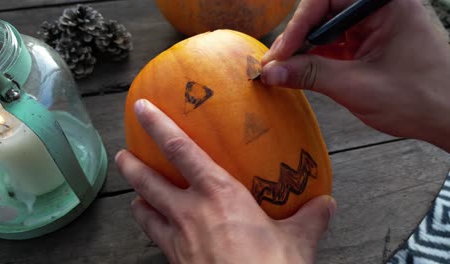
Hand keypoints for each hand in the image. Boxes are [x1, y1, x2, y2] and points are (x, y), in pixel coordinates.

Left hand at [115, 99, 335, 263]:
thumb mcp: (297, 242)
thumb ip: (310, 218)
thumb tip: (326, 205)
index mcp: (219, 194)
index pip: (181, 150)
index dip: (159, 126)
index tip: (141, 109)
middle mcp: (190, 212)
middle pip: (148, 181)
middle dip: (131, 166)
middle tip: (122, 155)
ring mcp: (178, 240)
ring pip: (144, 212)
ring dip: (137, 200)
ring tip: (137, 196)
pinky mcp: (175, 263)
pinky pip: (156, 240)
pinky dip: (152, 231)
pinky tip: (160, 233)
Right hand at [261, 0, 449, 151]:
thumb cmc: (420, 99)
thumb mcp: (358, 86)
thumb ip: (311, 74)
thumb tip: (271, 72)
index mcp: (385, 3)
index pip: (325, 0)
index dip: (296, 27)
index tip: (278, 56)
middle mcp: (378, 7)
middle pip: (323, 11)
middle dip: (297, 38)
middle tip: (274, 64)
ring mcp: (374, 23)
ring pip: (326, 28)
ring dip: (304, 49)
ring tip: (283, 70)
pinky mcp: (370, 41)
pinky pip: (335, 42)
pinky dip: (317, 57)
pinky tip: (301, 72)